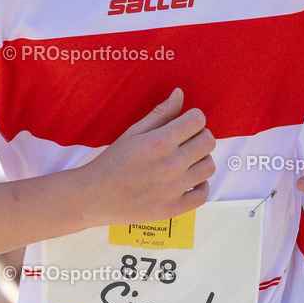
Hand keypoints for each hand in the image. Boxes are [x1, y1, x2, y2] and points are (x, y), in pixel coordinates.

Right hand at [84, 88, 215, 224]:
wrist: (94, 196)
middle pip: (208, 142)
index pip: (198, 121)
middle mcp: (170, 165)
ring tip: (186, 160)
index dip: (194, 118)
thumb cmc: (112, 162)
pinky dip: (201, 186)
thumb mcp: (133, 132)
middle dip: (200, 136)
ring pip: (209, 166)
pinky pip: (203, 194)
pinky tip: (189, 180)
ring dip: (201, 159)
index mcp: (160, 142)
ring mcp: (173, 189)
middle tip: (187, 141)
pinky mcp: (173, 208)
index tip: (186, 123)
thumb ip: (160, 113)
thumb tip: (179, 94)